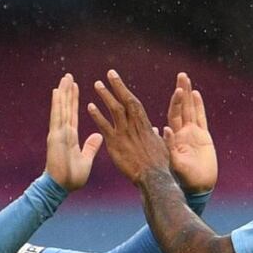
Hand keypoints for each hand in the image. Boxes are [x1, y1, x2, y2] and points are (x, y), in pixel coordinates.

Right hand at [45, 73, 102, 191]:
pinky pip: (57, 116)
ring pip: (61, 108)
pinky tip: (57, 91)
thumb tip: (99, 135)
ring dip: (63, 92)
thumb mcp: (86, 159)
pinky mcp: (55, 136)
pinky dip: (57, 103)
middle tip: (69, 76)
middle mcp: (63, 132)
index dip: (74, 101)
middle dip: (68, 92)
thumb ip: (91, 147)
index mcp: (70, 137)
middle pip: (66, 107)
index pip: (73, 114)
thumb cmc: (71, 178)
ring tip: (65, 78)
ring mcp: (58, 133)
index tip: (75, 87)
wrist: (60, 187)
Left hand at [87, 70, 170, 187]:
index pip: (134, 103)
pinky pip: (105, 127)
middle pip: (125, 101)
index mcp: (145, 126)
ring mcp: (125, 134)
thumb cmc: (160, 165)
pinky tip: (89, 106)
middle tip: (108, 74)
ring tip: (97, 85)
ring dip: (106, 96)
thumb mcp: (162, 148)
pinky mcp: (116, 144)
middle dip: (117, 86)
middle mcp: (135, 126)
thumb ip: (158, 137)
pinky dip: (97, 116)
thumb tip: (158, 131)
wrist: (153, 178)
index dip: (125, 90)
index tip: (117, 79)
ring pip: (115, 110)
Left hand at [162, 72, 216, 193]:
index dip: (176, 102)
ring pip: (191, 109)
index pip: (174, 115)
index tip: (177, 90)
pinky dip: (198, 107)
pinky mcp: (204, 138)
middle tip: (181, 75)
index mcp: (174, 137)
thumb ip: (169, 145)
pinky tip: (195, 94)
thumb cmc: (184, 178)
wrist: (198, 187)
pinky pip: (201, 119)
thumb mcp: (173, 161)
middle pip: (182, 107)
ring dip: (188, 94)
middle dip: (182, 91)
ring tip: (186, 78)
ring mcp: (194, 134)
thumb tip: (162, 129)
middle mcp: (183, 132)